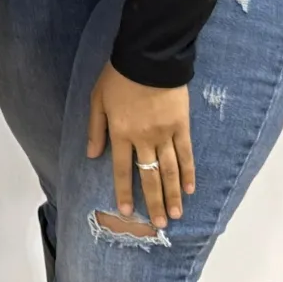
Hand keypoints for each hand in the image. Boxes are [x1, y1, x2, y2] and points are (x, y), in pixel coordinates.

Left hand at [86, 61, 196, 230]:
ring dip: (173, 194)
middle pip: (149, 176)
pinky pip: (186, 154)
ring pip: (169, 170)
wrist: (149, 57)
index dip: (125, 192)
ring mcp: (164, 133)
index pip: (121, 170)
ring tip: (176, 214)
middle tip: (160, 224)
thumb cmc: (118, 76)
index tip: (129, 212)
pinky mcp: (181, 126)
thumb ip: (95, 129)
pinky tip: (190, 189)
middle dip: (154, 202)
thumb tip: (91, 155)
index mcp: (120, 133)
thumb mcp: (97, 99)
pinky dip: (189, 172)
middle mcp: (143, 138)